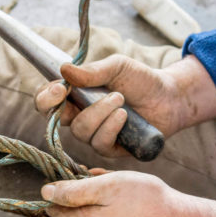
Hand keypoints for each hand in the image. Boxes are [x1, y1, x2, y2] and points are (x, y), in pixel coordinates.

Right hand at [35, 55, 185, 156]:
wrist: (170, 97)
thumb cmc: (141, 80)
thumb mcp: (117, 67)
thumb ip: (91, 71)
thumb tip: (63, 70)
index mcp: (74, 96)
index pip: (46, 101)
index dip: (45, 98)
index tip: (59, 88)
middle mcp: (79, 117)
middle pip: (54, 120)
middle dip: (61, 109)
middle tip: (69, 93)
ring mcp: (93, 135)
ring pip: (80, 131)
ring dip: (98, 113)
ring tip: (119, 99)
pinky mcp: (109, 149)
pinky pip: (99, 144)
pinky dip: (110, 128)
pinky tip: (124, 116)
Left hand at [41, 171, 215, 216]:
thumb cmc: (144, 197)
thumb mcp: (106, 185)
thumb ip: (73, 190)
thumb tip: (45, 192)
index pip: (56, 211)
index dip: (61, 193)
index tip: (75, 180)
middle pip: (75, 216)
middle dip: (84, 198)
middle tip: (105, 182)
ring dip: (98, 207)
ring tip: (120, 194)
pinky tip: (127, 209)